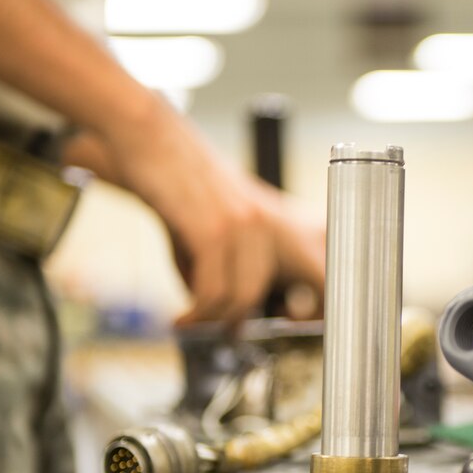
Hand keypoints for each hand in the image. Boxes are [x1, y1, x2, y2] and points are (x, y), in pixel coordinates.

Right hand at [65, 95, 324, 323]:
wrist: (149, 137)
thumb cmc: (178, 186)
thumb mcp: (213, 231)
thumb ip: (228, 273)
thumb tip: (228, 320)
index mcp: (277, 223)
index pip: (323, 274)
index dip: (319, 310)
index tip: (289, 328)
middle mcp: (270, 225)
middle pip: (285, 295)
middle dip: (253, 323)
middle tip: (227, 336)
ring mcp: (245, 227)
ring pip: (243, 300)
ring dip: (213, 321)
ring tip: (193, 324)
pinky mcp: (214, 230)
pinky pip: (213, 292)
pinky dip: (196, 314)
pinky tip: (181, 319)